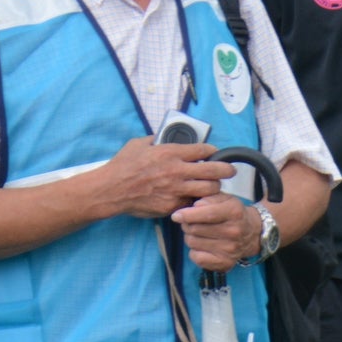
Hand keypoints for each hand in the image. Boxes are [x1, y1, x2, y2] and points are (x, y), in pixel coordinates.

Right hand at [95, 138, 235, 219]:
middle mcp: (177, 171)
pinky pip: (191, 202)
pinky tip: (196, 199)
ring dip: (214, 187)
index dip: (213, 151)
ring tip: (215, 186)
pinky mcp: (171, 205)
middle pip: (213, 171)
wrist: (111, 190)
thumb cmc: (122, 166)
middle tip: (230, 170)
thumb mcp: (138, 144)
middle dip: (226, 170)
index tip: (215, 152)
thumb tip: (163, 136)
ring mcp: (175, 190)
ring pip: (208, 190)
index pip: (203, 151)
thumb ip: (155, 139)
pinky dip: (196, 201)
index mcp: (170, 153)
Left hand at [173, 195, 260, 271]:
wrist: (252, 233)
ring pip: (193, 242)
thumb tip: (194, 206)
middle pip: (195, 229)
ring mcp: (230, 249)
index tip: (176, 215)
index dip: (187, 214)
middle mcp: (234, 231)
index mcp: (234, 212)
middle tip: (191, 223)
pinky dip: (194, 252)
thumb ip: (208, 198)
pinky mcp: (225, 263)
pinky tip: (202, 246)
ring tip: (199, 233)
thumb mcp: (224, 199)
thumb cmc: (232, 213)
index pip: (206, 213)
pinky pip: (197, 257)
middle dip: (187, 224)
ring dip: (190, 237)